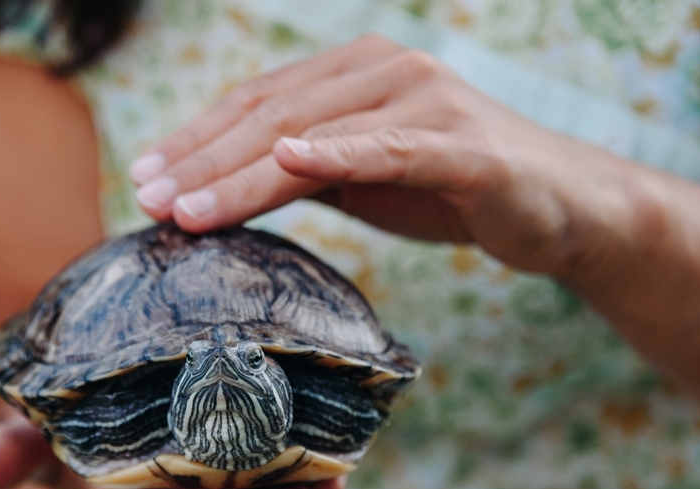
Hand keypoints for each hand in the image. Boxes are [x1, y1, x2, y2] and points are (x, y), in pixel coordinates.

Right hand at [0, 416, 345, 488]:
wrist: (110, 387)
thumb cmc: (61, 419)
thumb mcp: (27, 435)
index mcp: (126, 480)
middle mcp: (177, 474)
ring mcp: (218, 455)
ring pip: (257, 477)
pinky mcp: (251, 424)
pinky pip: (287, 444)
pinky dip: (314, 457)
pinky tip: (341, 464)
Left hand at [131, 34, 639, 278]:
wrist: (557, 207)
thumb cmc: (451, 188)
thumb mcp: (362, 177)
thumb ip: (305, 171)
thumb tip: (227, 189)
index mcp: (352, 74)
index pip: (255, 104)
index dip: (194, 141)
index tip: (143, 177)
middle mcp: (382, 71)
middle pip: (270, 116)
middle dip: (200, 161)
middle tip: (145, 197)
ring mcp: (423, 100)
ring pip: (311, 135)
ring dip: (241, 173)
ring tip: (185, 207)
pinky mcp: (460, 143)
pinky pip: (387, 147)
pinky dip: (336, 154)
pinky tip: (289, 163)